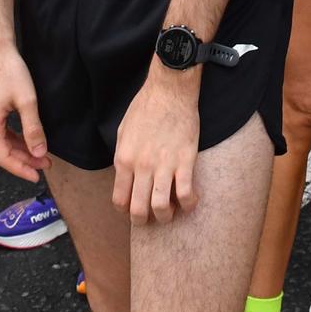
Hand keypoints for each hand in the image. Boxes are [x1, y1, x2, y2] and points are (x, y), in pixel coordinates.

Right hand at [0, 42, 49, 181]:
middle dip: (25, 160)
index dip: (21, 169)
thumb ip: (33, 128)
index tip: (37, 176)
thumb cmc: (10, 70)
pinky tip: (29, 139)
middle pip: (3, 151)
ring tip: (41, 154)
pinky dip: (16, 138)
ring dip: (21, 149)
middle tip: (46, 165)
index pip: (3, 157)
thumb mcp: (27, 100)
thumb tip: (40, 153)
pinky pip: (2, 131)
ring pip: (3, 141)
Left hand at [111, 69, 200, 223]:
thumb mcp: (123, 132)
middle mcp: (142, 166)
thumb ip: (123, 157)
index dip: (126, 211)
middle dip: (144, 221)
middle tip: (151, 218)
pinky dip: (188, 204)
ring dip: (165, 216)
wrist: (169, 90)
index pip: (120, 200)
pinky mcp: (185, 161)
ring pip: (161, 207)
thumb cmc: (145, 107)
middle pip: (139, 210)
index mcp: (124, 159)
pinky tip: (190, 202)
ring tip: (170, 212)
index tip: (134, 209)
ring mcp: (164, 165)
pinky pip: (186, 193)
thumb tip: (125, 177)